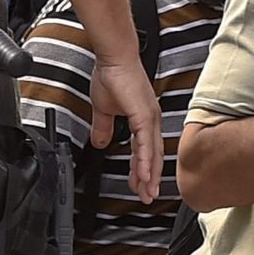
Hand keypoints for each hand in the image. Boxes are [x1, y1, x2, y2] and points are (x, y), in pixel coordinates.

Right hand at [89, 55, 163, 206]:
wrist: (113, 59)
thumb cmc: (111, 76)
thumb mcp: (104, 109)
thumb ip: (103, 127)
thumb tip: (100, 142)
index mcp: (144, 119)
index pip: (145, 150)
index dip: (143, 168)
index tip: (140, 184)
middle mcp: (151, 120)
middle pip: (153, 156)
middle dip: (149, 178)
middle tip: (146, 196)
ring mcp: (150, 118)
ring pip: (152, 154)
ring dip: (149, 175)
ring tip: (147, 192)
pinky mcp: (144, 116)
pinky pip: (146, 144)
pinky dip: (146, 162)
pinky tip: (144, 175)